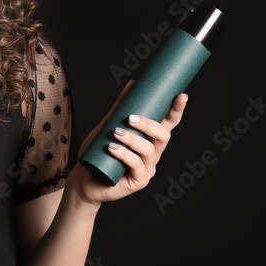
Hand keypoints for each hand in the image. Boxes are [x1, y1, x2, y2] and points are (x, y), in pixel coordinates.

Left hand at [68, 80, 187, 206]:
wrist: (84, 178)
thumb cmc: (98, 152)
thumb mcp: (108, 126)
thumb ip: (120, 108)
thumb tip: (132, 83)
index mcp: (149, 139)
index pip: (168, 124)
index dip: (177, 110)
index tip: (181, 96)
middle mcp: (152, 154)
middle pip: (163, 136)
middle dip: (149, 125)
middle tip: (130, 118)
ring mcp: (147, 168)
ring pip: (149, 150)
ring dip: (132, 139)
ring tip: (115, 133)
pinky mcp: (139, 181)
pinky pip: (135, 165)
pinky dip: (124, 154)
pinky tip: (112, 148)